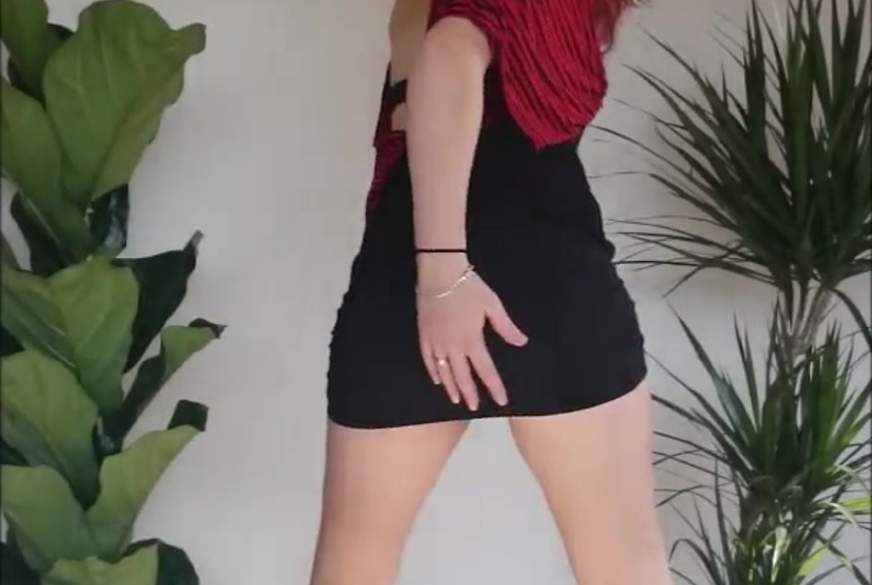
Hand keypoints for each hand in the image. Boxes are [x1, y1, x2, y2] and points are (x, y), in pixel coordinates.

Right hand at [416, 254, 528, 409]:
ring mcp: (436, 342)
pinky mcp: (424, 336)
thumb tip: (521, 342)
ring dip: (452, 387)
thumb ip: (506, 327)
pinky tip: (438, 380)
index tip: (501, 401)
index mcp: (472, 340)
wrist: (439, 273)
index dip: (494, 387)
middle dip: (470, 393)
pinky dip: (433, 372)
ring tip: (456, 400)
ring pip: (444, 371)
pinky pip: (428, 359)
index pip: (485, 370)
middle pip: (462, 376)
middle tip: (474, 407)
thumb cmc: (469, 287)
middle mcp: (453, 346)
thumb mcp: (492, 305)